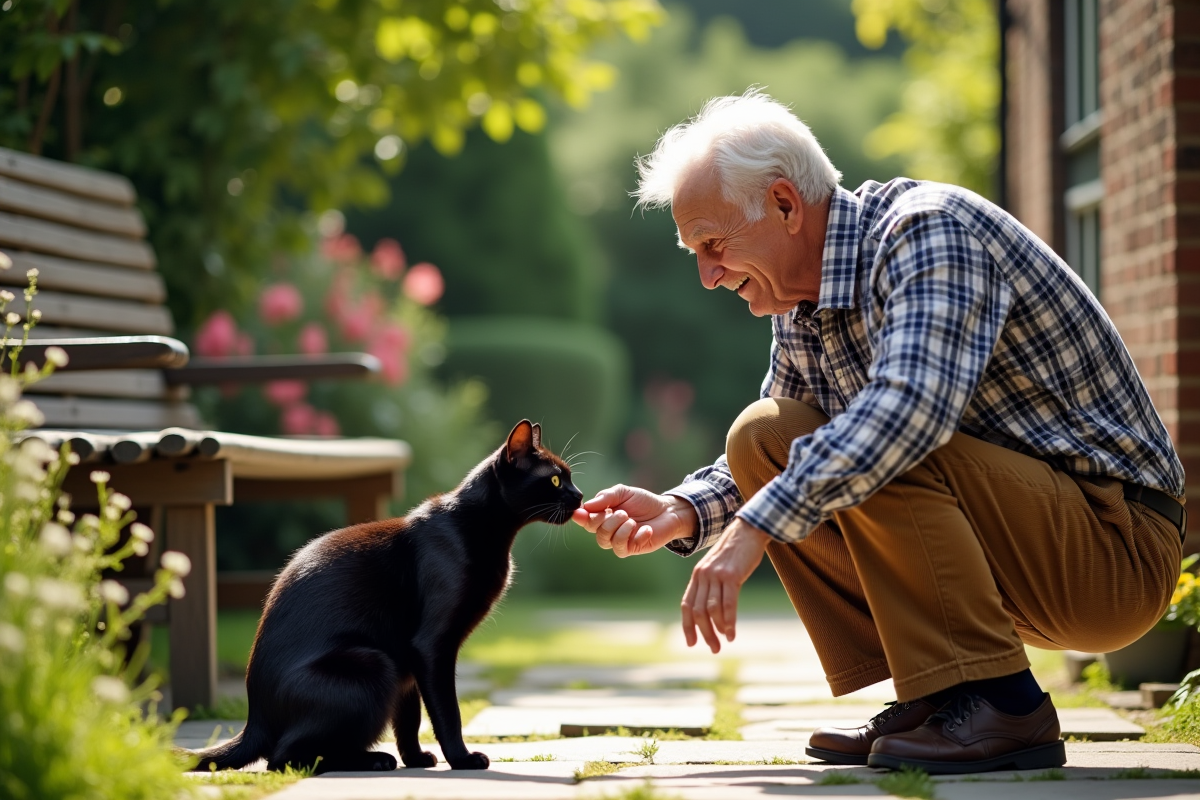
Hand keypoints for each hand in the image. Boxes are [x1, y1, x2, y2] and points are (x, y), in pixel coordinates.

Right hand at [570, 485, 697, 556]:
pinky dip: (635, 537)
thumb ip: (606, 497)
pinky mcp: (631, 548)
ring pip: (605, 541)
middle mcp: (609, 529)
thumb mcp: (623, 492)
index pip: (586, 519)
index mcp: (603, 515)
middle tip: (623, 512)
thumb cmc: (643, 501)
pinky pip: (622, 548)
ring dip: (619, 529)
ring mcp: (619, 540)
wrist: (667, 511)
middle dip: (607, 521)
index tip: (581, 512)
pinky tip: (647, 529)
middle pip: (595, 531)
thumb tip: (587, 506)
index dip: (581, 517)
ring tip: (632, 520)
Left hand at [681, 518, 770, 653]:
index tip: (692, 643)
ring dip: (717, 631)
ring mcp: (716, 575)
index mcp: (697, 575)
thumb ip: (711, 585)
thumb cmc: (735, 552)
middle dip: (705, 633)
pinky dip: (729, 622)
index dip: (688, 626)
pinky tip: (732, 633)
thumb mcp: (717, 567)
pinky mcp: (732, 575)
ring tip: (725, 642)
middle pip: (698, 611)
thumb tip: (712, 612)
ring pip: (711, 610)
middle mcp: (703, 575)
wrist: (748, 530)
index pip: (687, 605)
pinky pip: (728, 604)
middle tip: (714, 649)